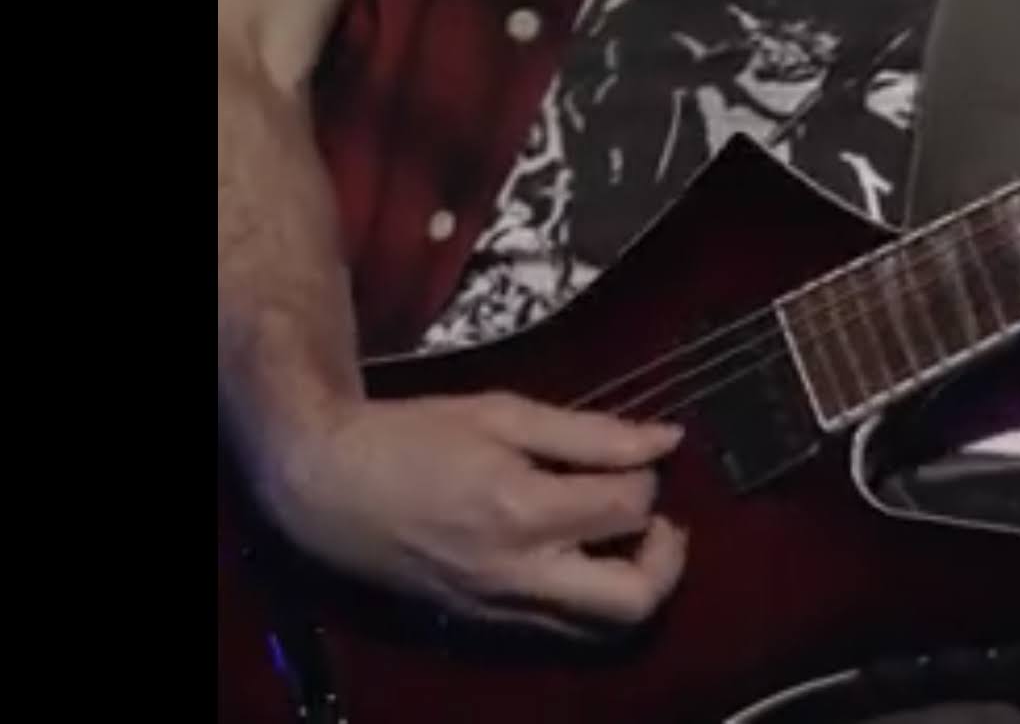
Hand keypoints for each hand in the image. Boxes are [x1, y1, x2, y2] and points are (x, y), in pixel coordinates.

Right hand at [252, 392, 688, 637]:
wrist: (325, 488)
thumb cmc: (411, 437)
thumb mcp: (502, 414)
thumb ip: (591, 433)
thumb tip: (666, 440)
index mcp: (522, 511)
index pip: (630, 509)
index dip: (648, 479)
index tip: (634, 459)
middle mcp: (517, 574)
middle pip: (633, 601)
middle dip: (666, 560)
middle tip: (658, 522)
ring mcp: (499, 610)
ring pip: (602, 632)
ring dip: (632, 587)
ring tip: (622, 542)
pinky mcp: (483, 627)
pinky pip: (561, 633)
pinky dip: (588, 603)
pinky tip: (579, 560)